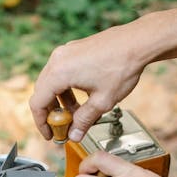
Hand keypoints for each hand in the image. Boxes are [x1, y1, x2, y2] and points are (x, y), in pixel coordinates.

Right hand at [29, 21, 147, 142]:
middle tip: (63, 128)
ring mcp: (65, 52)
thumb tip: (74, 135)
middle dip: (52, 113)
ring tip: (76, 115)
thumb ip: (84, 120)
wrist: (138, 42)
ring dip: (61, 101)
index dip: (41, 122)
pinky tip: (82, 98)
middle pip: (43, 92)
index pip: (38, 102)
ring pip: (53, 82)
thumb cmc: (122, 67)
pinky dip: (67, 88)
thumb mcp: (102, 101)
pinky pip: (62, 72)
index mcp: (60, 72)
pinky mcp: (74, 49)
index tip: (50, 134)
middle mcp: (58, 59)